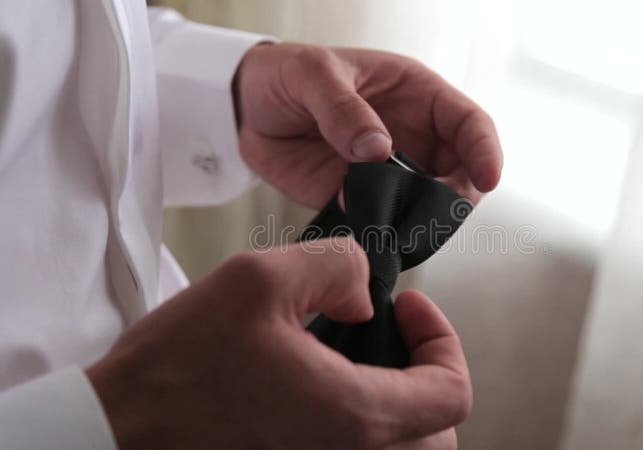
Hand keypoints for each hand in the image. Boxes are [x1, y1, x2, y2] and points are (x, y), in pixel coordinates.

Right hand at [86, 237, 470, 449]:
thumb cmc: (176, 368)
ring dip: (399, 402)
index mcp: (353, 417)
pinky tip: (321, 385)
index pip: (450, 394)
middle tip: (389, 334)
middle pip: (436, 431)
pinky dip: (364, 426)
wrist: (115, 434)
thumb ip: (334, 267)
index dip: (441, 340)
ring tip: (355, 357)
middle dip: (426, 374)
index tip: (406, 309)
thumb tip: (364, 295)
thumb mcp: (257, 281)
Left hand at [234, 42, 501, 207]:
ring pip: (426, 205)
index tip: (487, 178)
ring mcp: (389, 173)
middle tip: (430, 211)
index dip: (485, 151)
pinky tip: (372, 235)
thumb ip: (344, 109)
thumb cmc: (286, 74)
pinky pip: (386, 221)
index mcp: (416, 96)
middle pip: (458, 174)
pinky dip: (385, 233)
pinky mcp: (361, 199)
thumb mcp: (313, 76)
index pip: (469, 123)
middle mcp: (412, 137)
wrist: (243, 108)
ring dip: (419, 220)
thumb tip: (380, 150)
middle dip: (454, 197)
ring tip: (395, 226)